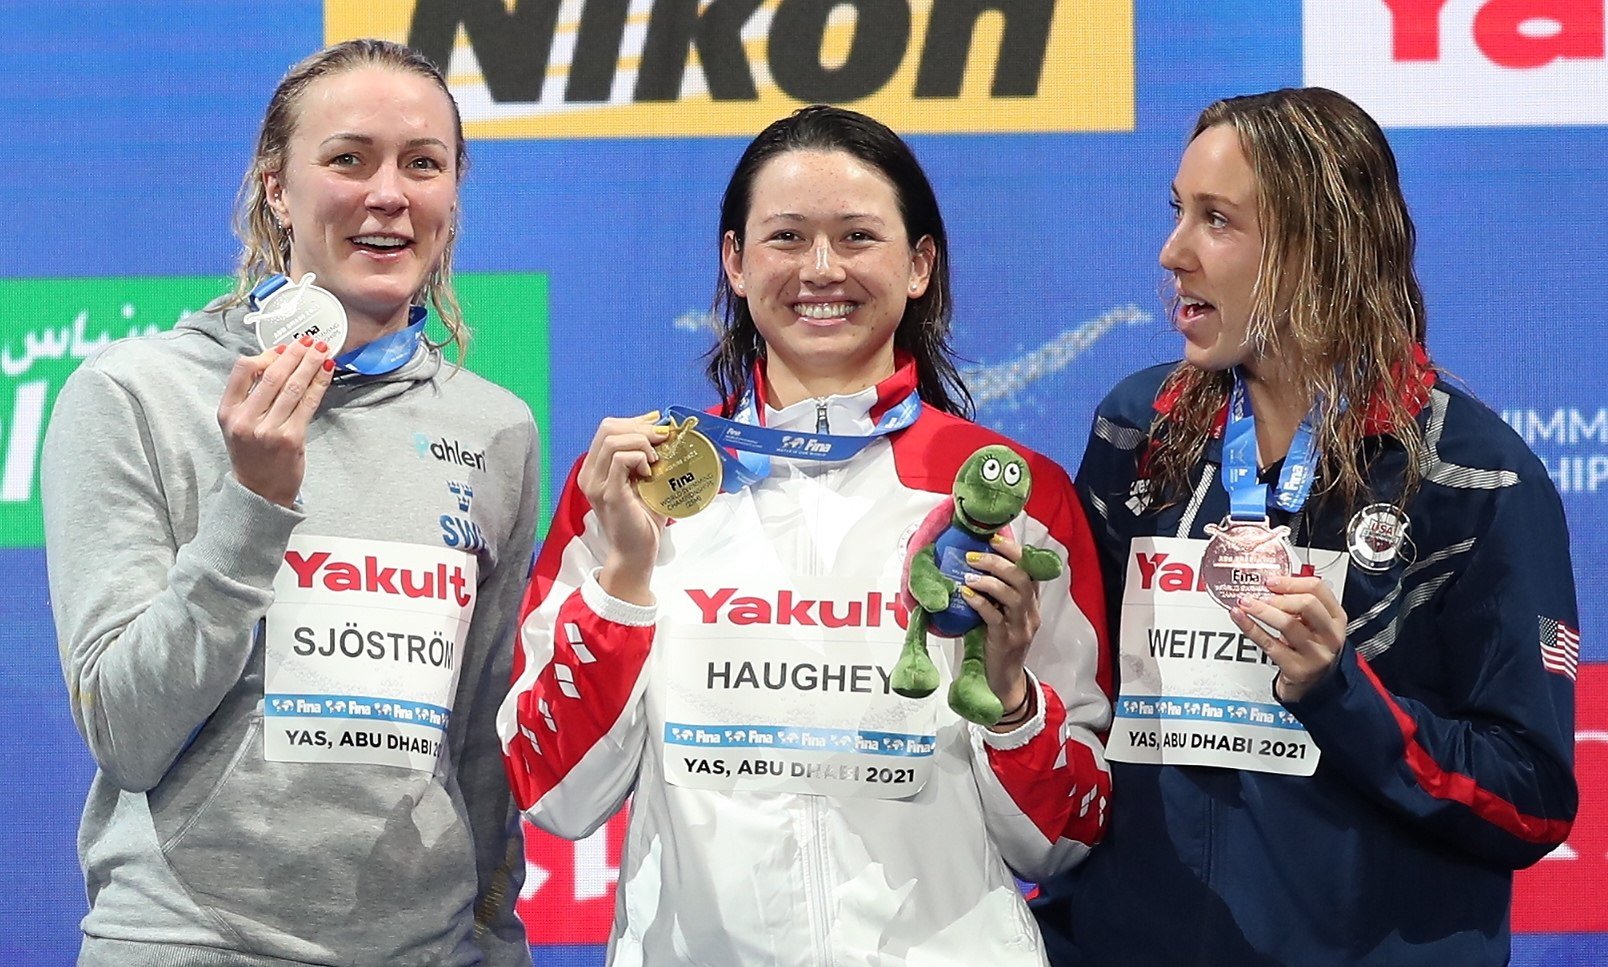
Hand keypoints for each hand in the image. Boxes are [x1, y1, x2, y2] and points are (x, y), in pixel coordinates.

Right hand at [217, 337, 333, 507]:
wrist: (260, 491)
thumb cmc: (252, 454)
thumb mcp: (238, 423)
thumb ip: (250, 395)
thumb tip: (277, 361)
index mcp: (228, 411)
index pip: (243, 370)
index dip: (266, 354)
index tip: (283, 348)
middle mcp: (246, 420)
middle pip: (272, 375)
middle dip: (295, 355)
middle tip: (309, 341)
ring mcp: (269, 430)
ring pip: (293, 387)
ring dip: (310, 364)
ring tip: (322, 350)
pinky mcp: (291, 438)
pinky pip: (308, 404)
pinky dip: (320, 384)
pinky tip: (327, 372)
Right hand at [578, 412, 669, 604]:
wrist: (636, 553)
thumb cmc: (643, 519)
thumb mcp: (645, 482)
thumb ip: (647, 458)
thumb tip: (664, 431)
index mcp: (595, 468)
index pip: (607, 429)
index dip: (634, 421)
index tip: (658, 423)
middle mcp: (589, 474)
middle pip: (608, 428)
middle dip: (640, 428)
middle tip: (663, 438)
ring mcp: (597, 484)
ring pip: (613, 440)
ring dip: (641, 442)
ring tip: (656, 458)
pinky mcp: (609, 494)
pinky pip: (620, 460)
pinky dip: (639, 458)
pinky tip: (650, 471)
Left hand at [959, 533, 1045, 712]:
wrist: (1003, 681)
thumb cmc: (997, 644)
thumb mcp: (1000, 614)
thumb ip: (993, 595)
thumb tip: (970, 567)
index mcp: (1031, 603)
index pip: (1030, 570)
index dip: (1015, 552)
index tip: (994, 538)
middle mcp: (1031, 613)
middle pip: (1022, 578)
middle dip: (999, 562)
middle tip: (973, 555)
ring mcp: (1021, 627)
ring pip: (1014, 595)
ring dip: (990, 580)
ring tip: (969, 574)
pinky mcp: (1007, 641)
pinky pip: (995, 617)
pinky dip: (980, 602)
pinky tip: (966, 594)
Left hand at [1230, 574, 1348, 701]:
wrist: (1314, 686)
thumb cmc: (1312, 649)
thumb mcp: (1315, 625)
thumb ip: (1300, 604)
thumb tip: (1271, 584)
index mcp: (1336, 618)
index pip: (1318, 589)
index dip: (1291, 582)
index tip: (1271, 581)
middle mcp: (1329, 635)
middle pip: (1307, 604)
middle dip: (1280, 596)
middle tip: (1261, 595)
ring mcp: (1315, 653)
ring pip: (1287, 623)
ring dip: (1262, 610)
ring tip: (1245, 603)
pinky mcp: (1297, 668)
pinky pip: (1269, 643)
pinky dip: (1250, 627)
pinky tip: (1240, 618)